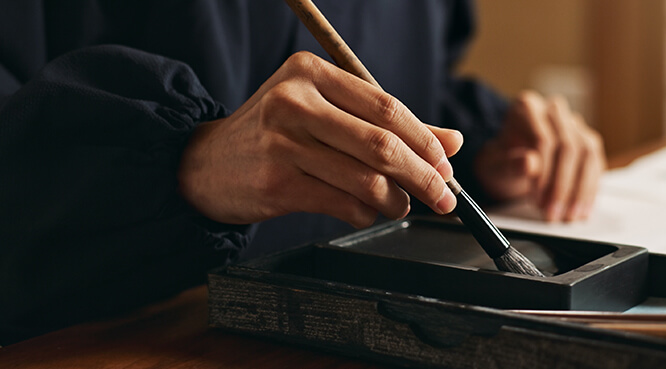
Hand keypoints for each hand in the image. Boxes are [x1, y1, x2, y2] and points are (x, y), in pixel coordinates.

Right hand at [178, 52, 461, 227]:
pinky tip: (367, 212)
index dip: (425, 140)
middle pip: (382, 144)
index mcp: (311, 73)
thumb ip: (388, 124)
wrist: (205, 164)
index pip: (387, 107)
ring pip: (366, 179)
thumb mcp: (327, 113)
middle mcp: (294, 101)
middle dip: (423, 176)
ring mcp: (282, 143)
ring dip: (396, 200)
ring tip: (402, 205)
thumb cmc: (276, 134)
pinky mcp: (277, 184)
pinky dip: (366, 214)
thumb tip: (452, 141)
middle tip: (443, 195)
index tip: (446, 163)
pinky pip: (343, 204)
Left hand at [475, 91, 604, 221]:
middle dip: (562, 186)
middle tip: (552, 212)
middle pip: (569, 146)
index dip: (544, 173)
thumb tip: (529, 164)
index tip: (538, 199)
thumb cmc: (500, 161)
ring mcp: (573, 125)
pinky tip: (581, 209)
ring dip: (580, 189)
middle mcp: (553, 111)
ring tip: (567, 215)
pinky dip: (589, 190)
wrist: (507, 164)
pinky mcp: (587, 142)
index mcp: (527, 108)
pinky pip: (596, 164)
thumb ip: (509, 164)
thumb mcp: (494, 165)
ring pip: (587, 154)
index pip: (544, 139)